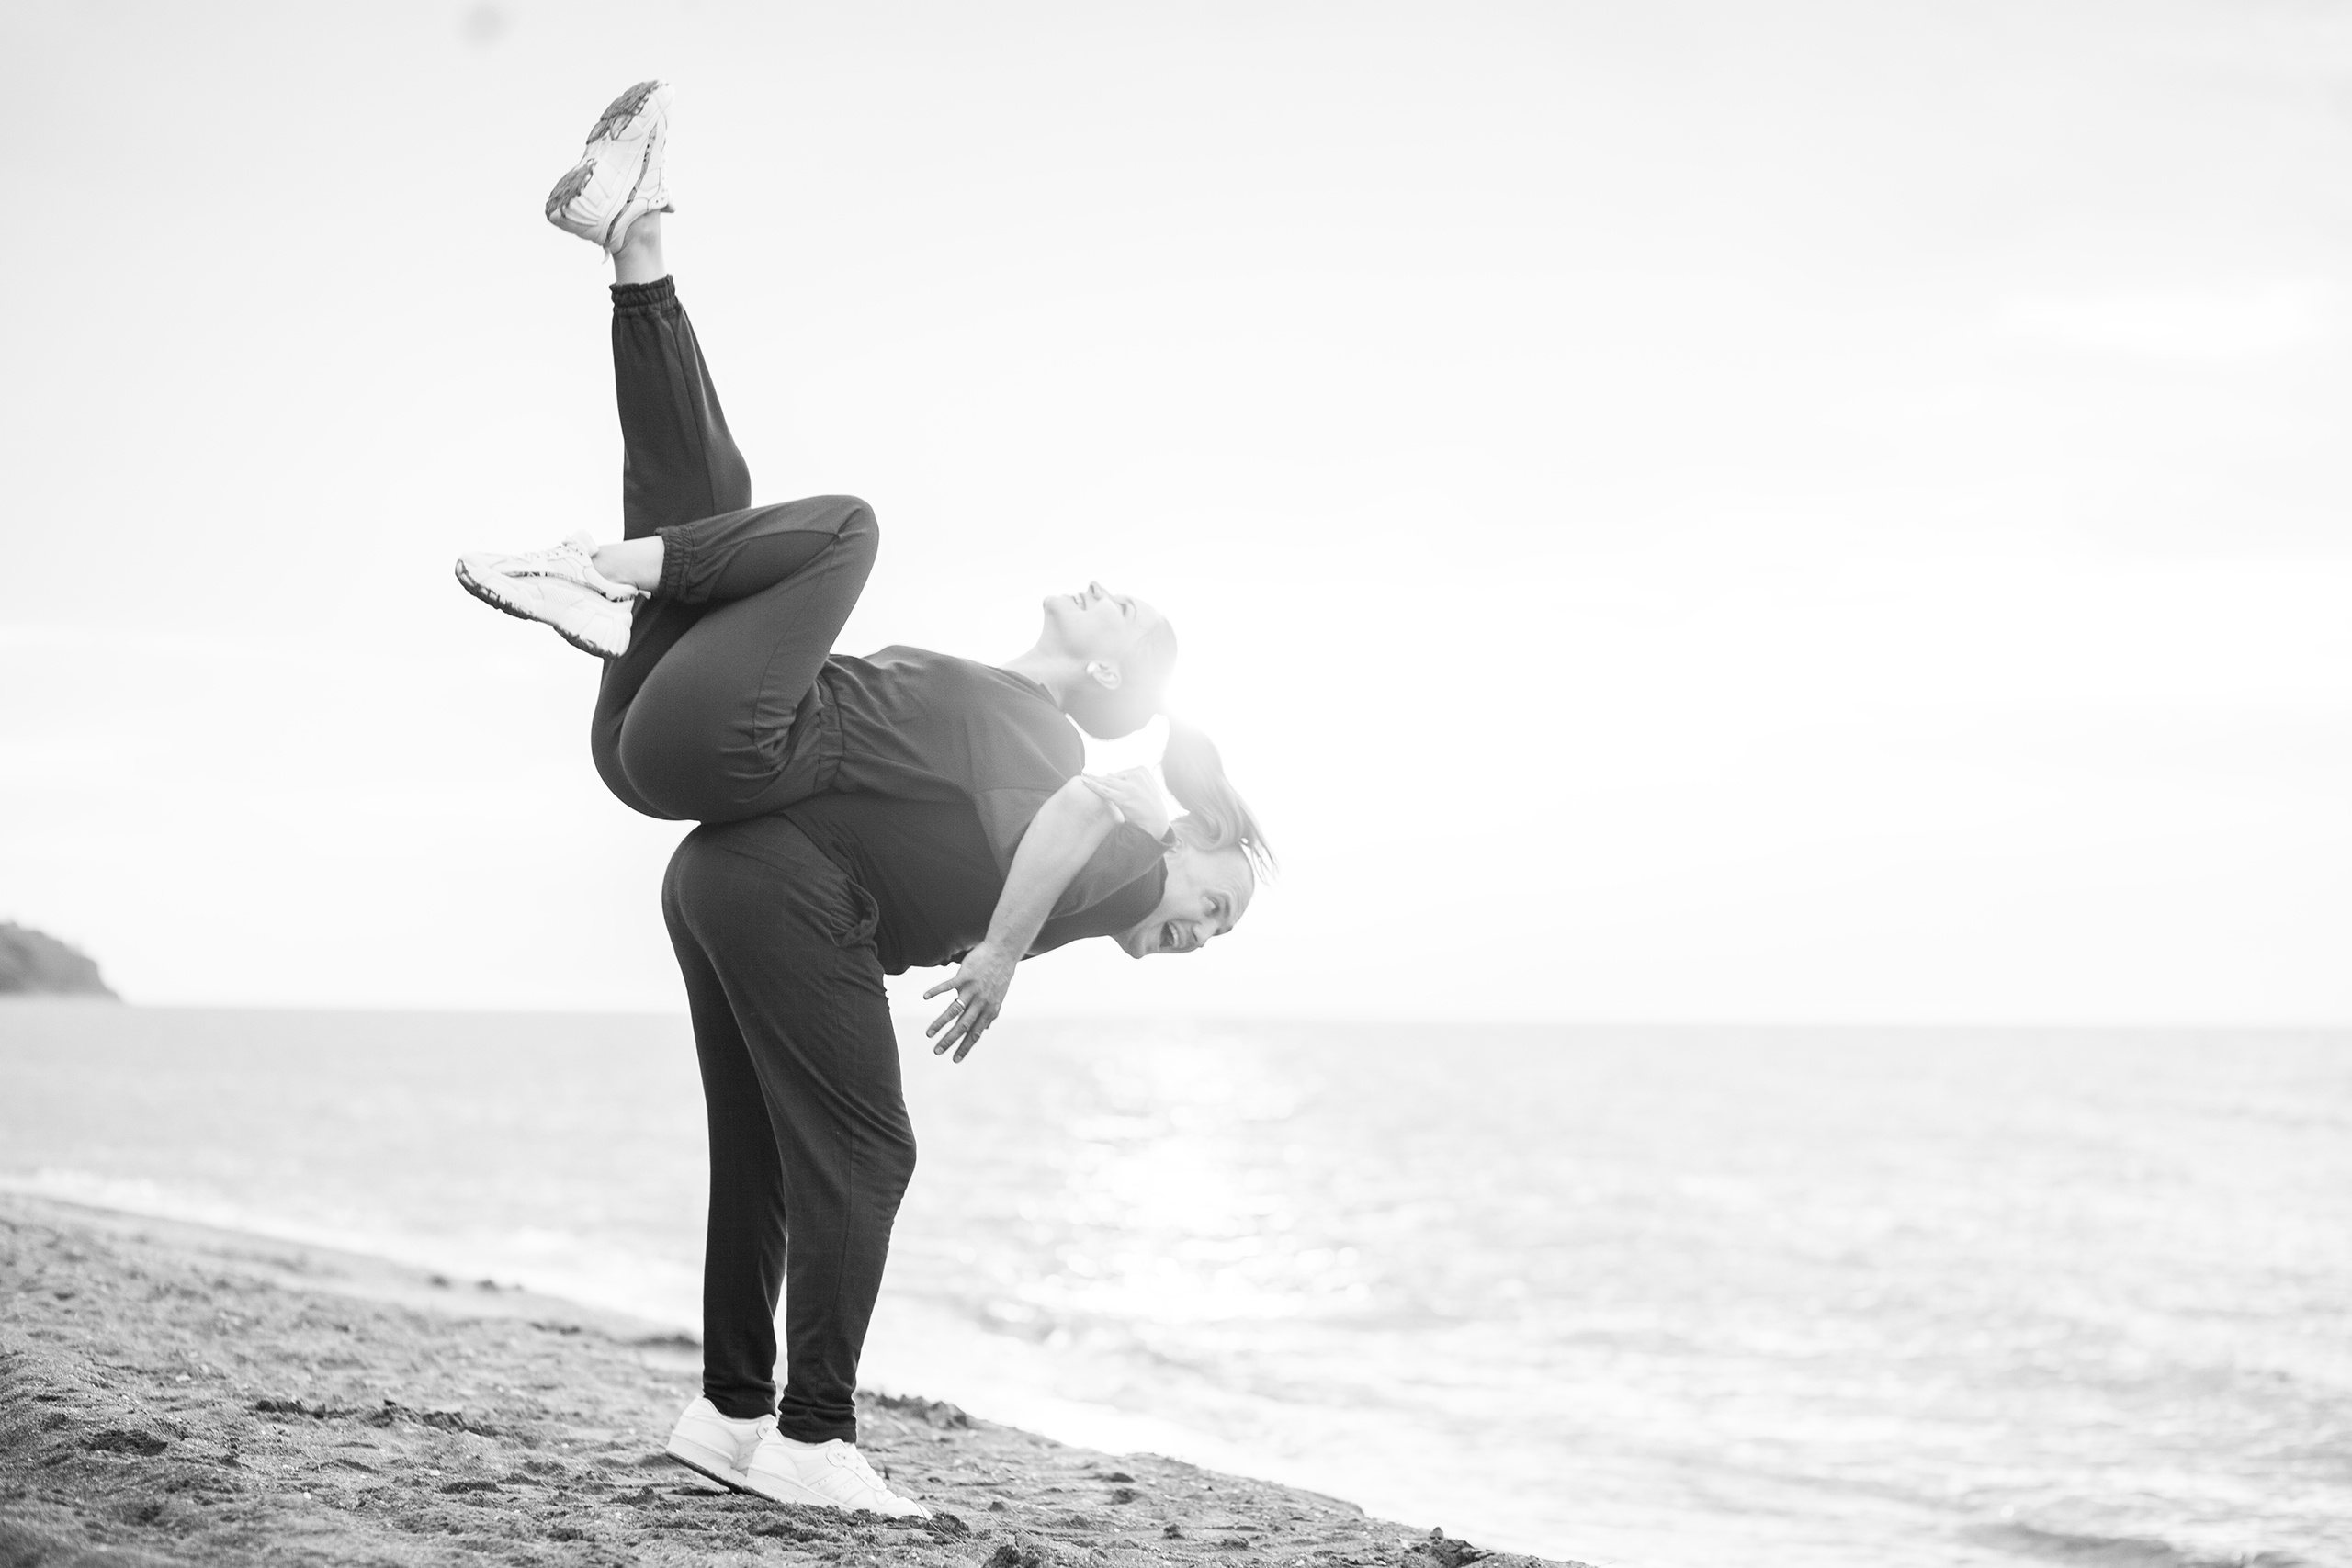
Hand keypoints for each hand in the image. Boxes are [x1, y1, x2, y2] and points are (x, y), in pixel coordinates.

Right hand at [922, 940, 1017, 1062]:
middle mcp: (981, 1002)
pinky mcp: (965, 976)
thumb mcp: (998, 998)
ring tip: (928, 1033)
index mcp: (989, 1010)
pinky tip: (924, 997)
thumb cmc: (999, 976)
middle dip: (949, 1041)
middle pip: (963, 1026)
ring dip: (940, 1023)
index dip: (965, 1047)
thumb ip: (989, 1014)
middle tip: (936, 1051)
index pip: (975, 1033)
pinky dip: (935, 991)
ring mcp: (972, 989)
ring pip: (954, 1010)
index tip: (954, 1060)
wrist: (1003, 953)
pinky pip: (948, 986)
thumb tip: (985, 1030)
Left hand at [1079, 767, 1169, 839]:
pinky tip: (1083, 781)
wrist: (1156, 822)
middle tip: (1086, 774)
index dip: (1112, 778)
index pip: (1122, 772)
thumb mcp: (1144, 788)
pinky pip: (1104, 790)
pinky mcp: (1123, 798)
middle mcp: (1136, 776)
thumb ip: (1129, 780)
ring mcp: (1130, 787)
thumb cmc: (1149, 806)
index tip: (1102, 779)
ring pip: (1107, 781)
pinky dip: (1092, 785)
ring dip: (1093, 779)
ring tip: (1083, 776)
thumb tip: (1108, 773)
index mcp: (1142, 770)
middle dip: (1100, 777)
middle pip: (1113, 776)